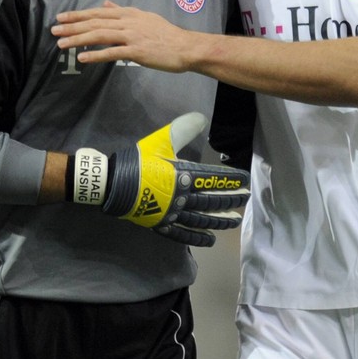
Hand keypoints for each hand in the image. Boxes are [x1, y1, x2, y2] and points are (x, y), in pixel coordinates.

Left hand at [52, 2, 198, 71]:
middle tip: (54, 31)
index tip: (61, 17)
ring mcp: (131, 36)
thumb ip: (123, 10)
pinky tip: (82, 58)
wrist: (185, 47)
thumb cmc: (165, 34)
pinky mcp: (137, 51)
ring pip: (100, 36)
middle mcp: (127, 22)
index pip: (98, 12)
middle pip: (95, 23)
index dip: (78, 15)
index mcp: (128, 13)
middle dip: (72, 27)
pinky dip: (96, 55)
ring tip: (62, 45)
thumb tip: (106, 3)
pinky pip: (112, 53)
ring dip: (78, 39)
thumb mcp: (144, 17)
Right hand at [69, 112, 248, 246]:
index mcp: (183, 176)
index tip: (245, 180)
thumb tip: (202, 118)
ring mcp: (172, 213)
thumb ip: (182, 129)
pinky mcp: (162, 224)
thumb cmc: (137, 161)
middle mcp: (182, 197)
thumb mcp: (160, 141)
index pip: (214, 179)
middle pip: (211, 201)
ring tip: (234, 221)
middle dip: (230, 200)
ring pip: (201, 219)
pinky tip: (210, 240)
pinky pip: (182, 234)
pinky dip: (197, 238)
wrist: (112, 182)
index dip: (232, 179)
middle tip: (245, 199)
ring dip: (219, 220)